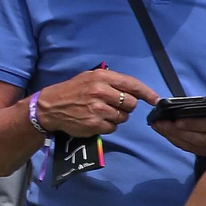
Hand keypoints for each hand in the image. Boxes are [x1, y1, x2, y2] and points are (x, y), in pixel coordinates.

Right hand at [37, 69, 157, 136]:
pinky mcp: (94, 124)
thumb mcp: (89, 78)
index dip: (147, 93)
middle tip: (113, 105)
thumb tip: (136, 92)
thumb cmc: (72, 91)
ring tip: (102, 113)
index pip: (132, 85)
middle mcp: (100, 92)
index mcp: (101, 77)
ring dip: (116, 117)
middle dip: (125, 106)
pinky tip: (96, 121)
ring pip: (123, 117)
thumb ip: (111, 82)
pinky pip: (113, 127)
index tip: (156, 100)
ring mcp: (97, 109)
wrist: (49, 107)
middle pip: (130, 103)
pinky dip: (108, 126)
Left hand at [153, 94, 205, 156]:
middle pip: (199, 138)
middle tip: (160, 123)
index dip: (194, 124)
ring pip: (193, 146)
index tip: (177, 121)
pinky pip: (190, 149)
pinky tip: (166, 133)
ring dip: (173, 137)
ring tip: (159, 126)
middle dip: (176, 131)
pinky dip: (176, 141)